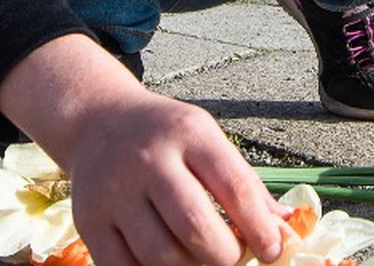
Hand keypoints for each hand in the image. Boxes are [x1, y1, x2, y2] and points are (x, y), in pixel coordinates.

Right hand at [0, 35, 285, 265]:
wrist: (99, 122)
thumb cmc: (167, 136)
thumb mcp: (209, 141)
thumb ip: (245, 184)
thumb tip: (285, 228)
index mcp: (190, 134)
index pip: (235, 188)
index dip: (260, 228)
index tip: (274, 250)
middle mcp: (149, 160)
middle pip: (195, 227)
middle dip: (225, 255)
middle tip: (234, 256)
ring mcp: (114, 192)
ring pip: (160, 254)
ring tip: (201, 257)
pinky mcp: (88, 220)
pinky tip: (168, 261)